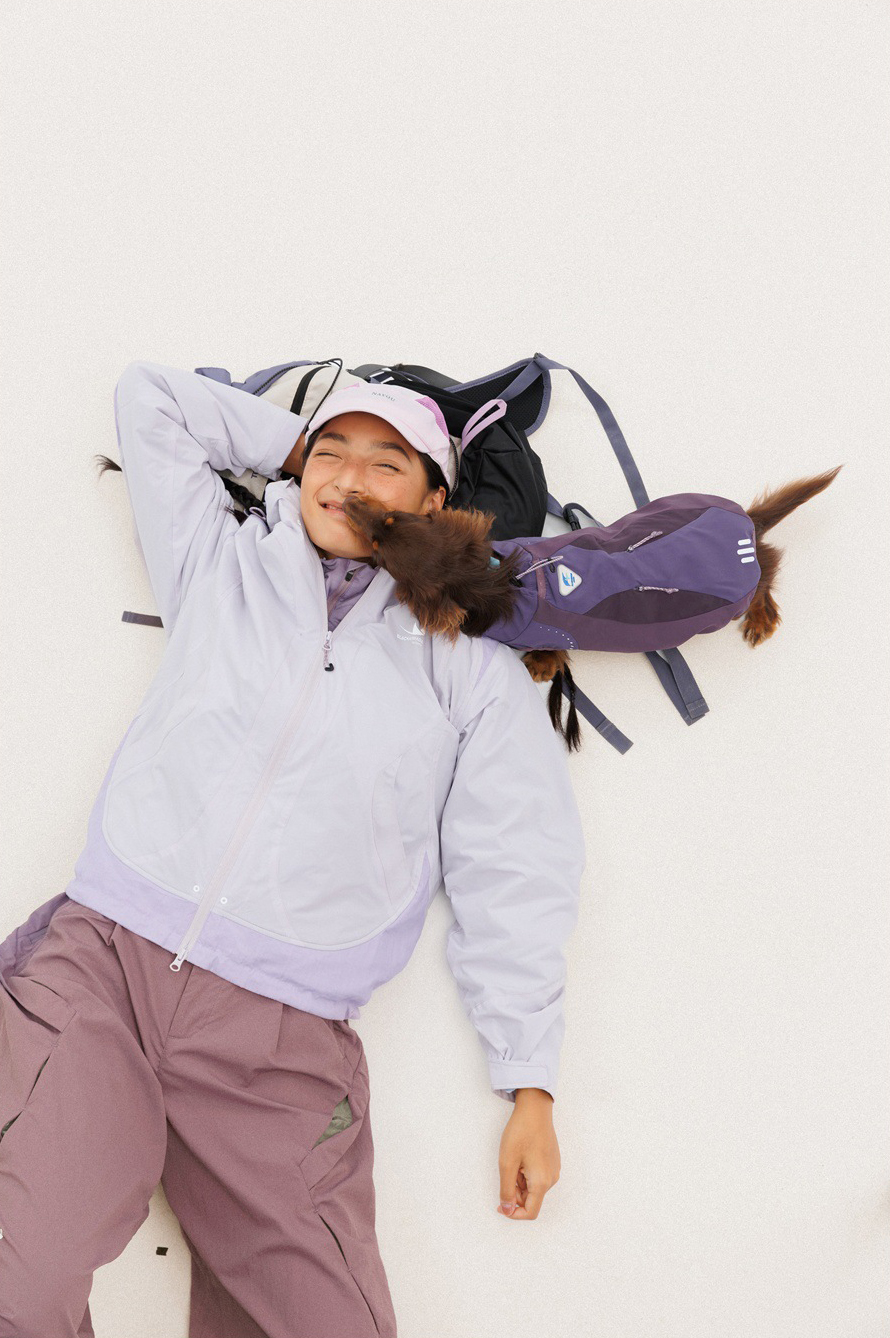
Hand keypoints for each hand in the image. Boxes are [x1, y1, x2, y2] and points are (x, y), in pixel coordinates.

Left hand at [496, 1087, 559, 1220]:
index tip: (500, 1205)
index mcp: (543, 1182)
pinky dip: (525, 1173)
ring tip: (512, 1160)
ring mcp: (553, 1169)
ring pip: (533, 1187)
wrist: (535, 1108)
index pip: (530, 1212)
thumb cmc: (521, 1133)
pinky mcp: (552, 1160)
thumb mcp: (507, 1163)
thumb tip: (507, 1209)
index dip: (513, 1213)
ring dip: (519, 1182)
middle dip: (515, 1193)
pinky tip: (520, 1156)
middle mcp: (552, 1178)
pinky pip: (537, 1176)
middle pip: (531, 1199)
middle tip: (504, 1172)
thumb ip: (506, 1190)